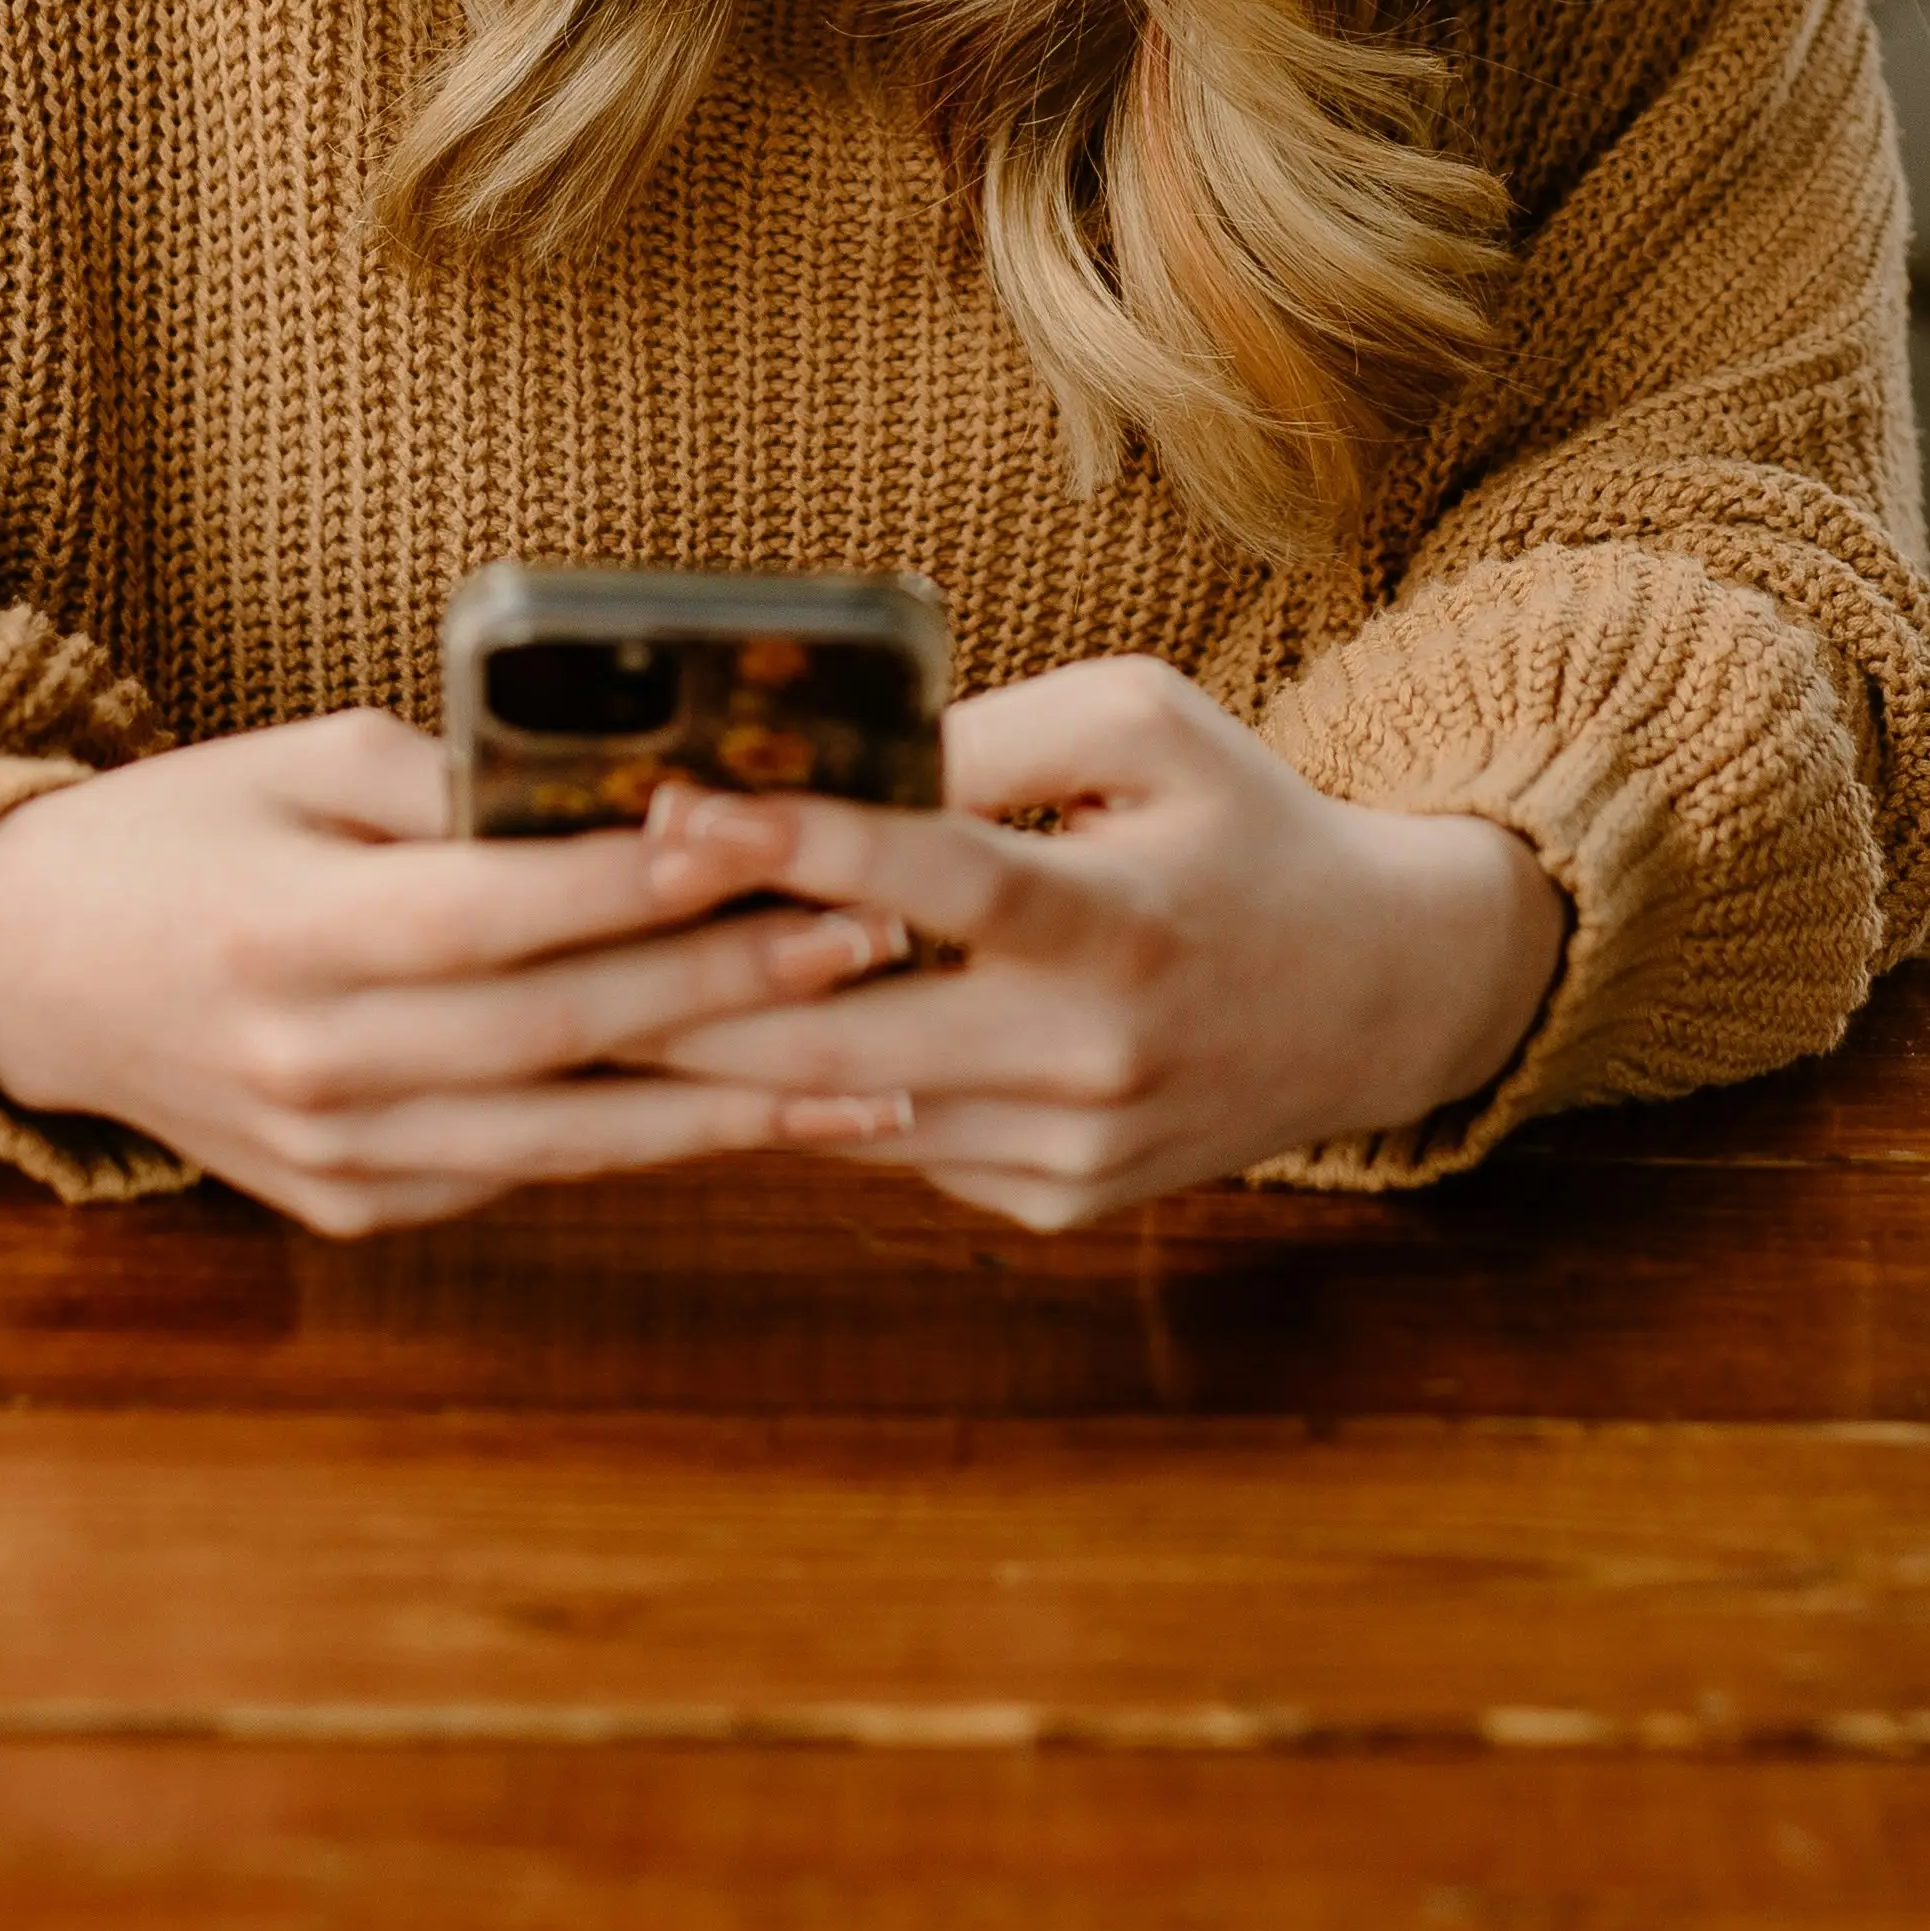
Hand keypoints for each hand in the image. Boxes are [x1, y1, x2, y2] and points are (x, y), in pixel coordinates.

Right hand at [0, 706, 916, 1235]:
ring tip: (879, 1066)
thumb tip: (624, 785)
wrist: (31, 977)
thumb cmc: (184, 835)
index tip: (766, 839)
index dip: (636, 881)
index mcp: (289, 936)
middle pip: (560, 1032)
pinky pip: (525, 1170)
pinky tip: (755, 1113)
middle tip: (876, 943)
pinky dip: (644, 1143)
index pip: (497, 910)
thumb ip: (448, 783)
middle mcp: (315, 1066)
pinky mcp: (356, 1211)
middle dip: (732, 989)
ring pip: (570, 1136)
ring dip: (733, 1105)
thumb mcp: (295, 763)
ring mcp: (337, 1159)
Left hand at [628, 656, 1565, 1227]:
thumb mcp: (1143, 726)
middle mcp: (1094, 1059)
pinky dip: (812, 1097)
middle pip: (847, 1043)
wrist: (1375, 996)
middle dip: (685, 996)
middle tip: (554, 943)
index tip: (674, 808)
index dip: (802, 846)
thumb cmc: (1239, 825)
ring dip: (718, 1061)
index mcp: (1122, 922)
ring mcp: (1071, 1154)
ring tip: (588, 994)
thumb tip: (824, 759)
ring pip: (849, 1115)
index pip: (943, 882)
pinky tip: (721, 1044)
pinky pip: (898, 1147)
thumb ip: (989, 735)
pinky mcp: (1055, 1204)